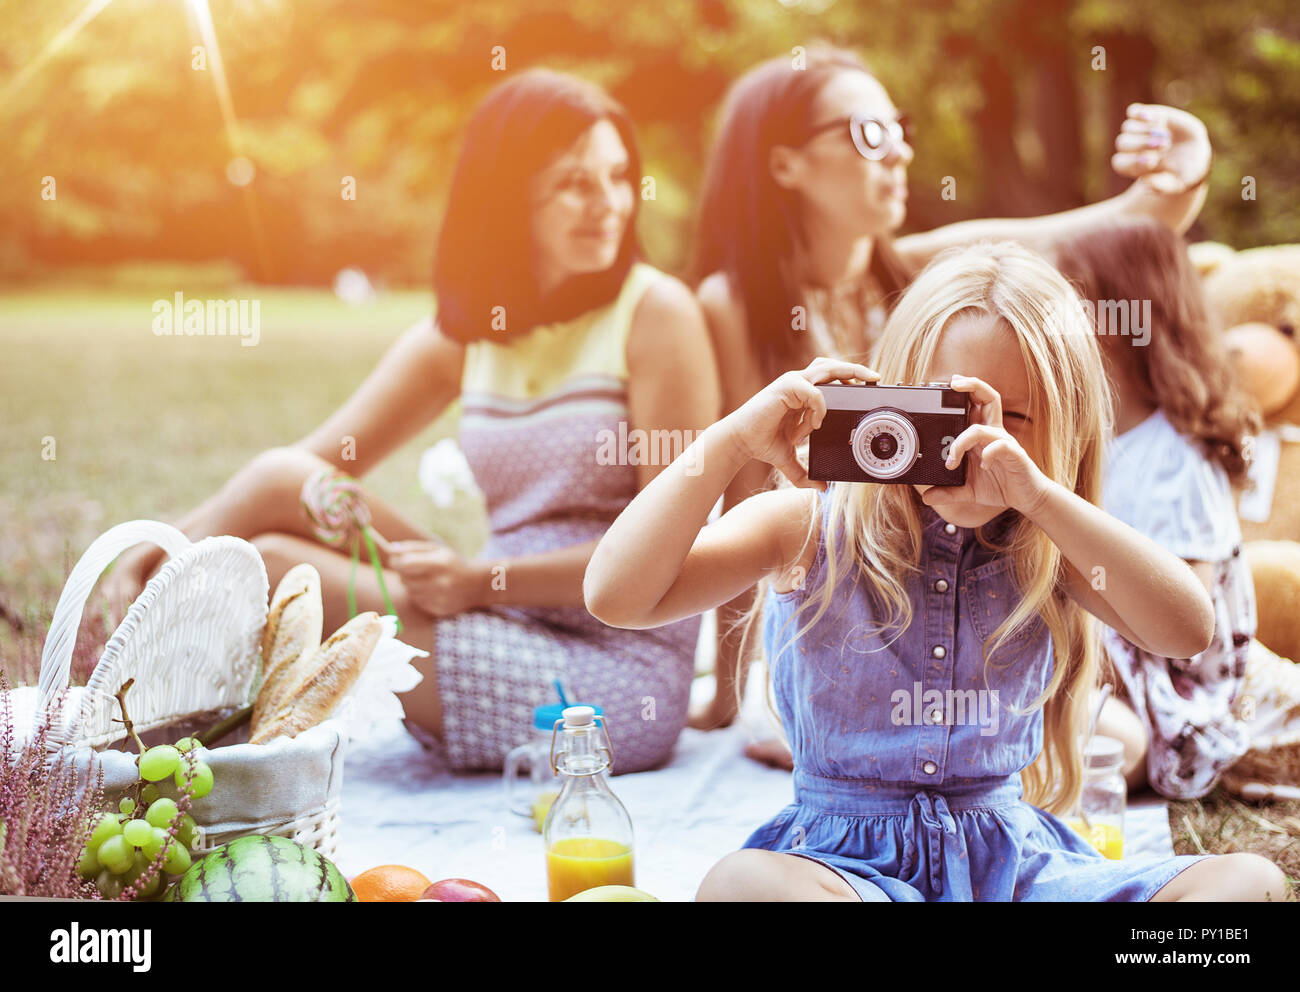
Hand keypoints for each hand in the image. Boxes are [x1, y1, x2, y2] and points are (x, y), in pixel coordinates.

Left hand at [386, 540, 488, 618]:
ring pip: (409, 591)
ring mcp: (439, 598)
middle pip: (404, 578)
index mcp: (440, 562)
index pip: (405, 563)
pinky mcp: (438, 610)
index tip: (395, 559)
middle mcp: (440, 582)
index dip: (396, 561)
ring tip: (427, 579)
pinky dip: (420, 595)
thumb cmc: (453, 563)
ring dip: (412, 585)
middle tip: (415, 568)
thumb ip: (412, 547)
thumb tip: (390, 549)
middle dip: (404, 573)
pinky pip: (417, 602)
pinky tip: (433, 591)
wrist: (479, 585)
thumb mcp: (437, 549)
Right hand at [723, 357, 878, 488]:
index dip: (849, 379)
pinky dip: (819, 409)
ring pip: (825, 371)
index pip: (830, 378)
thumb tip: (822, 489)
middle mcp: (798, 383)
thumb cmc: (762, 444)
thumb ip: (805, 473)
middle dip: (855, 369)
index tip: (868, 390)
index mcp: (801, 394)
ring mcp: (792, 383)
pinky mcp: (786, 387)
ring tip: (861, 386)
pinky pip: (813, 393)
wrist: (741, 442)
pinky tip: (815, 425)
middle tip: (876, 378)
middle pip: (831, 366)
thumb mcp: (789, 460)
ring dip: (844, 379)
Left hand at [921, 374, 1051, 516]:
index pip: (975, 404)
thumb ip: (948, 491)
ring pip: (983, 427)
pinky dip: (988, 454)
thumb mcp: (968, 490)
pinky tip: (984, 467)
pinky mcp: (1015, 454)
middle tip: (952, 384)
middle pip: (988, 398)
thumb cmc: (1000, 485)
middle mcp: (993, 432)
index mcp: (982, 435)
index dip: (964, 390)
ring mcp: (1004, 442)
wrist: (1027, 497)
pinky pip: (1000, 446)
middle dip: (972, 385)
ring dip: (962, 441)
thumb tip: (926, 497)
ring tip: (952, 460)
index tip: (946, 384)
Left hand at [1111, 103, 1211, 194]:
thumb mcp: (1176, 185)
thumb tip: (1145, 183)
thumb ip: (1162, 186)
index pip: (1121, 162)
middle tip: (1164, 146)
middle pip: (1123, 143)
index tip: (1153, 161)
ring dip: (1145, 131)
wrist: (1196, 155)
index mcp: (1133, 166)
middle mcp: (1133, 148)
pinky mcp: (1150, 115)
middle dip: (1142, 144)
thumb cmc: (1182, 174)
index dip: (1133, 161)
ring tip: (1165, 136)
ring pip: (1128, 127)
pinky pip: (1134, 111)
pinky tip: (1155, 119)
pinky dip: (1140, 113)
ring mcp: (1140, 130)